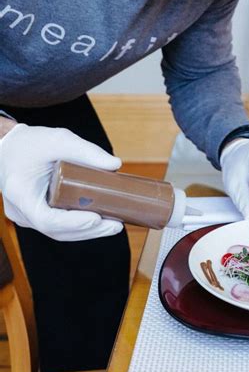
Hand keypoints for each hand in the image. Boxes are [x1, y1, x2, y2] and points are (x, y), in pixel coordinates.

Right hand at [0, 123, 123, 240]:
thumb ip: (86, 151)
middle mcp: (21, 211)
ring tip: (113, 225)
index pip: (47, 219)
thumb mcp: (58, 139)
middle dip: (88, 231)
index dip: (73, 223)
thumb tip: (115, 165)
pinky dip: (79, 226)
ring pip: (59, 232)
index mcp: (21, 193)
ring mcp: (27, 216)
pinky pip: (58, 226)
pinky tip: (100, 222)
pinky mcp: (37, 215)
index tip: (96, 218)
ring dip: (87, 232)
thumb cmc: (30, 142)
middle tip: (115, 226)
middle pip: (57, 231)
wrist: (9, 147)